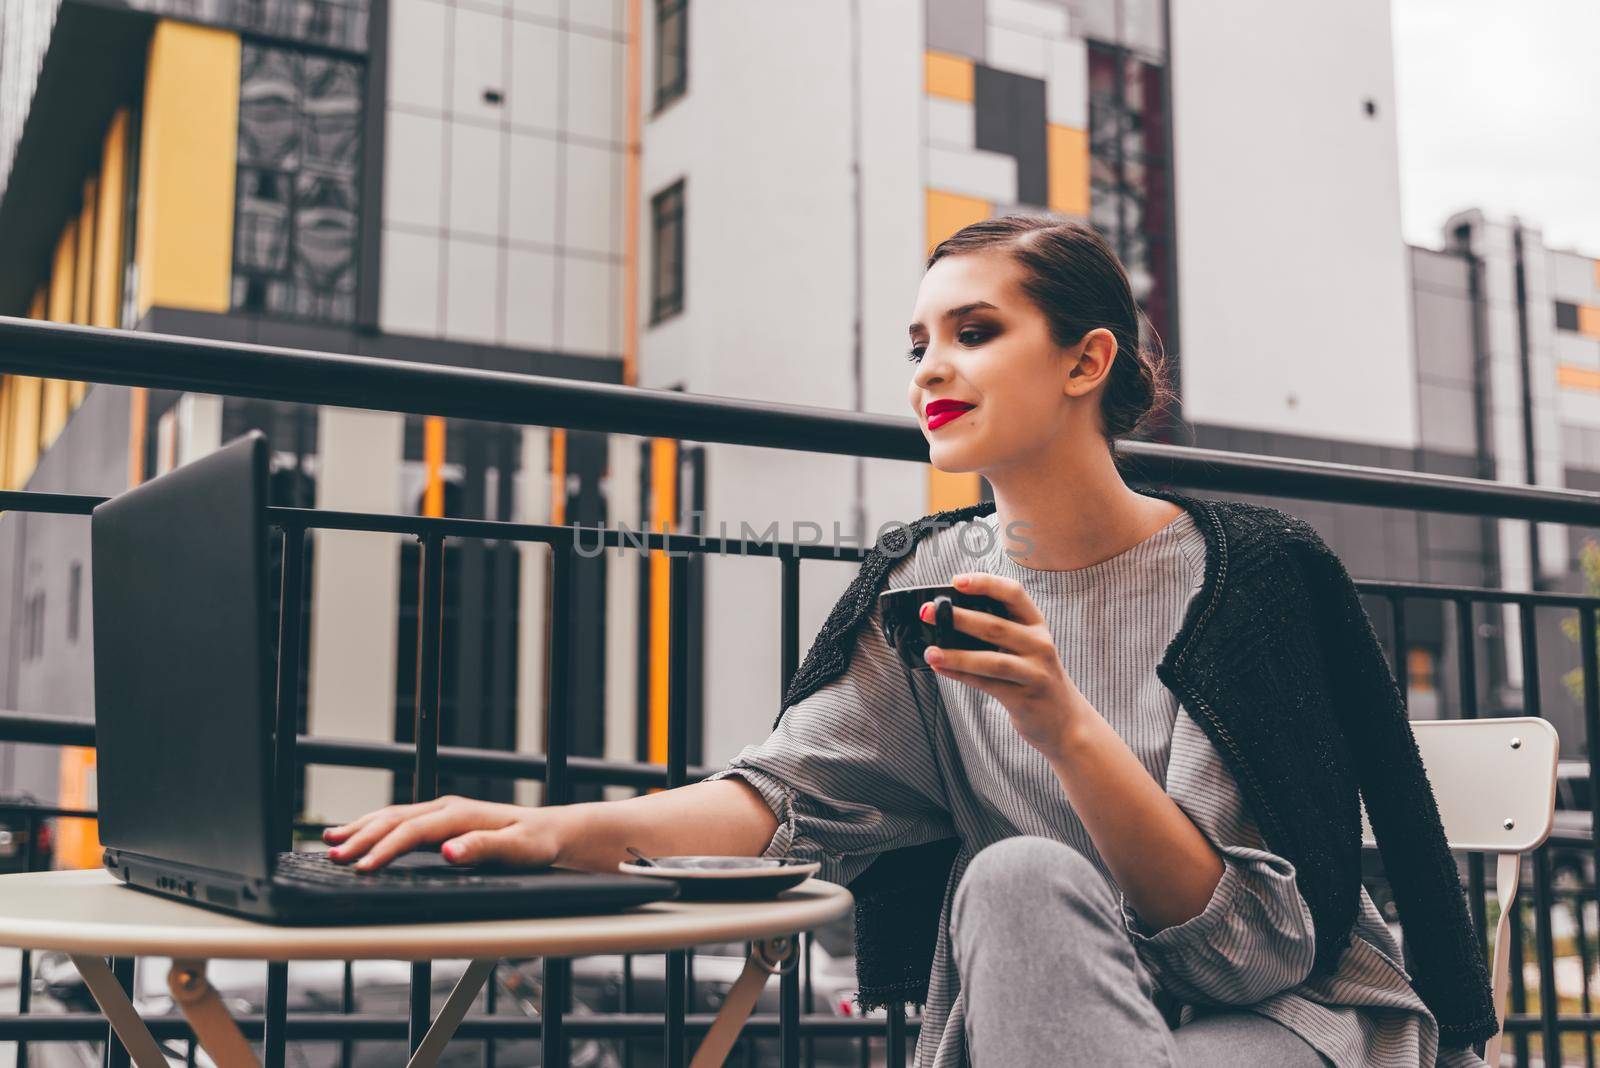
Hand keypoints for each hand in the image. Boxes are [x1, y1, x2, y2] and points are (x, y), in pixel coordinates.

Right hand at [320, 795, 565, 870]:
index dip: (385, 849)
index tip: (362, 867)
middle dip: (362, 837)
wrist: (549, 830)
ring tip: (329, 842)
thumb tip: (449, 851)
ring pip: (391, 816)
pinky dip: (372, 825)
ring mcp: (441, 812)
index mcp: (460, 814)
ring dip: (360, 828)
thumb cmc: (536, 843)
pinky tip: (354, 831)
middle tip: (333, 857)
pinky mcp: (440, 821)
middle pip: (394, 820)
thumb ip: (484, 849)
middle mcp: (446, 808)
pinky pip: (398, 820)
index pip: (413, 831)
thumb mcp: (518, 850)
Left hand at [921, 572, 1088, 760]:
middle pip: (995, 626)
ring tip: (931, 651)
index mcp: (1037, 625)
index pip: (1013, 593)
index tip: (957, 580)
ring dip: (956, 655)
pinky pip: (987, 684)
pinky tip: (941, 668)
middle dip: (958, 617)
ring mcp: (1034, 672)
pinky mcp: (1024, 698)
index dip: (985, 583)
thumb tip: (947, 619)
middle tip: (927, 612)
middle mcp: (1040, 644)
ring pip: (990, 660)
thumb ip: (999, 630)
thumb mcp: (1026, 646)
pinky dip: (961, 675)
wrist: (1064, 720)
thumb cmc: (1034, 676)